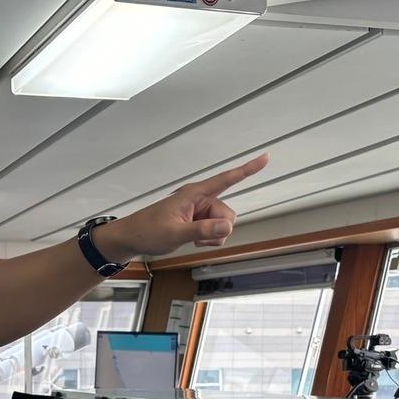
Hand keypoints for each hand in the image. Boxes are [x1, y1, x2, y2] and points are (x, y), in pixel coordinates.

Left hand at [97, 153, 268, 260]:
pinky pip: (215, 231)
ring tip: (193, 239)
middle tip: (198, 237)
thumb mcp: (175, 234)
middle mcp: (199, 199)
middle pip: (227, 213)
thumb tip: (227, 228)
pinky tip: (194, 241)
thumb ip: (202, 231)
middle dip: (219, 229)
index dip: (248, 169)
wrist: (132, 238)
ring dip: (213, 236)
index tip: (266, 157)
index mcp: (194, 194)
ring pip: (222, 224)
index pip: (226, 179)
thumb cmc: (148, 231)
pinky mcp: (196, 221)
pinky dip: (209, 240)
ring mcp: (198, 211)